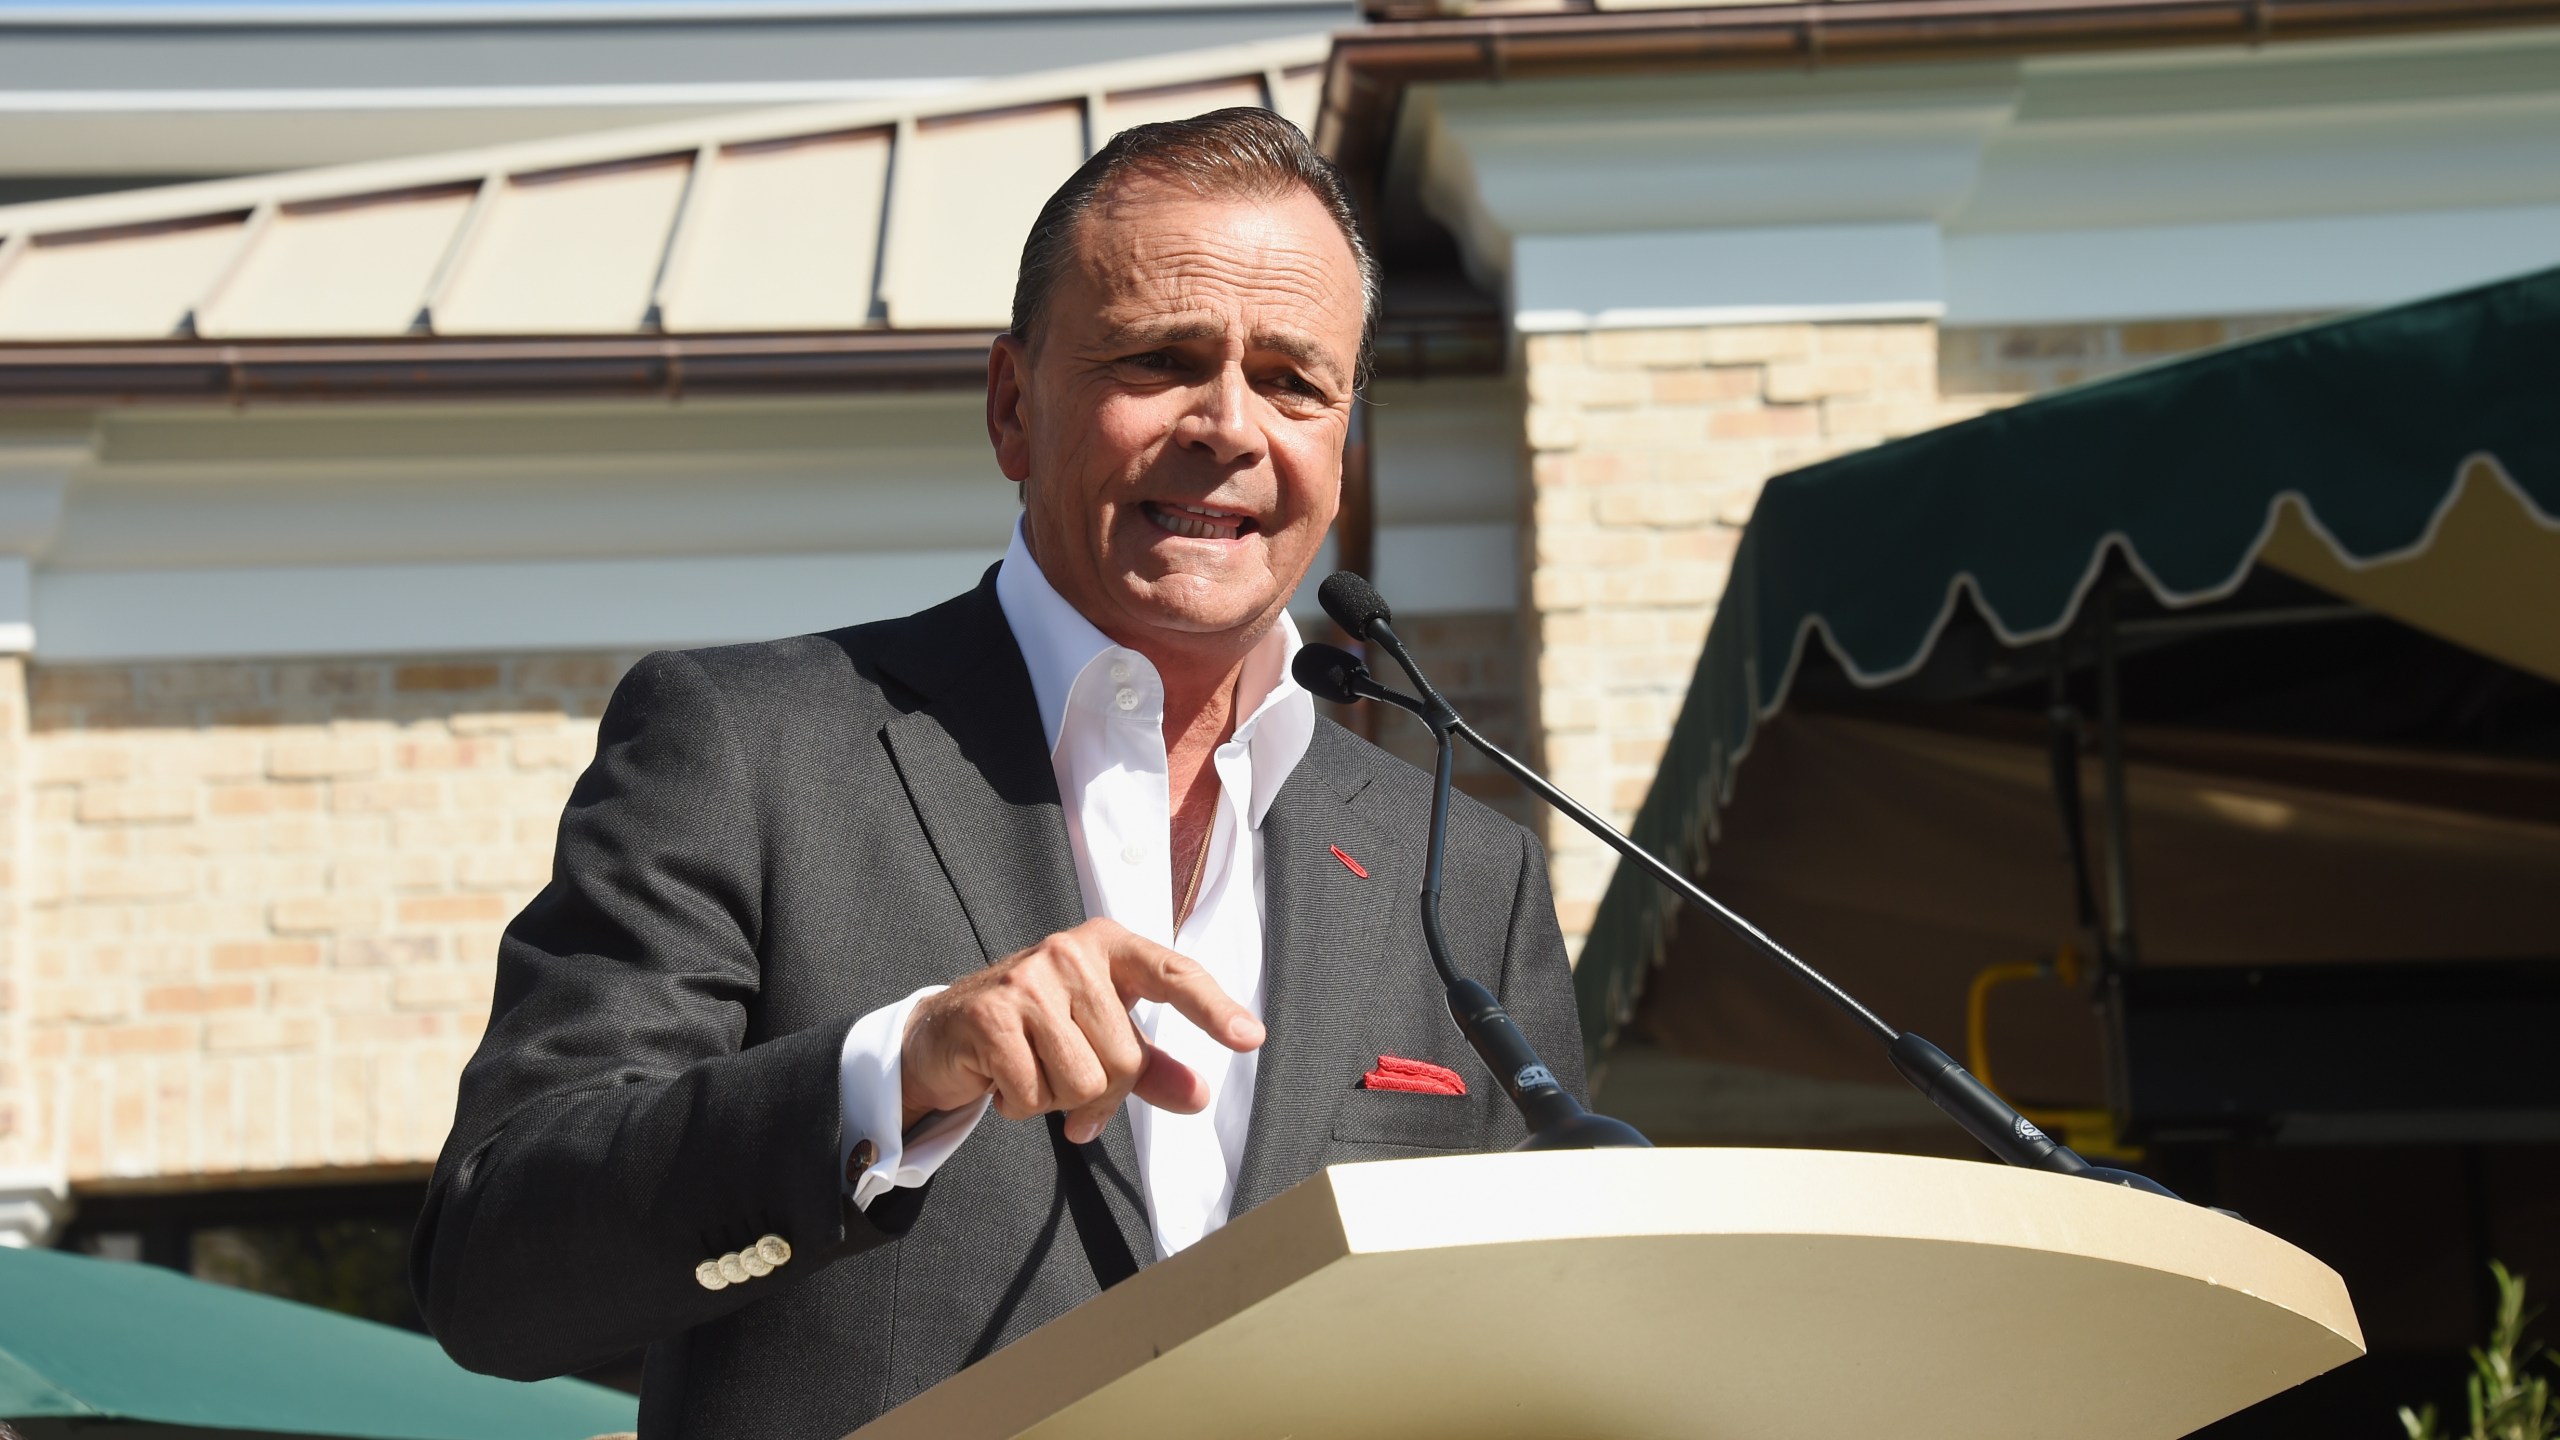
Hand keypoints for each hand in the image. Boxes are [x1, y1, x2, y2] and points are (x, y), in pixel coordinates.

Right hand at [900, 917, 1263, 1143]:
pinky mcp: (990, 1014)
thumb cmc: (1037, 1030)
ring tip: (1032, 1073)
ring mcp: (1027, 978)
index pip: (1173, 974)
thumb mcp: (1100, 1040)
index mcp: (1110, 948)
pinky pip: (1033, 1093)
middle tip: (1063, 1082)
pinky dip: (1019, 1105)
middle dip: (1097, 1094)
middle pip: (1123, 1061)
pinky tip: (1001, 1079)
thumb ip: (1151, 1069)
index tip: (1250, 1038)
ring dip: (1055, 1101)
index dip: (1213, 1007)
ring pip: (1081, 1083)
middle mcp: (1071, 951)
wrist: (946, 1031)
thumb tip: (1197, 1097)